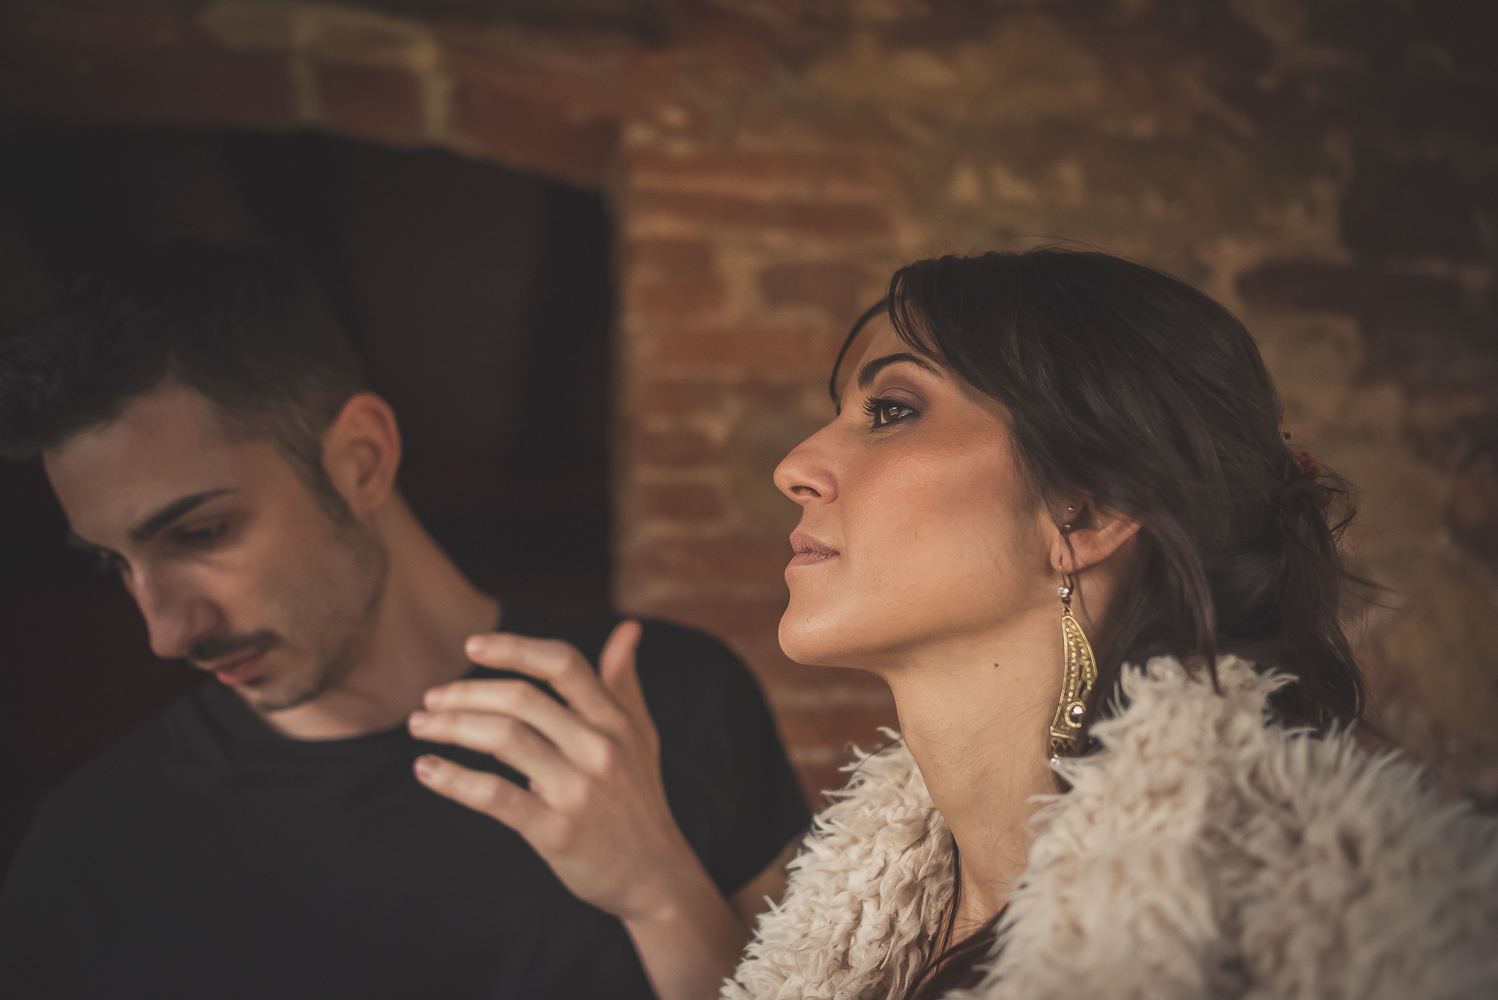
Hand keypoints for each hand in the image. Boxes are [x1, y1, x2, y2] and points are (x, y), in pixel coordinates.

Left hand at [407, 622, 694, 922]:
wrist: (654, 874)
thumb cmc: (639, 796)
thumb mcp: (640, 735)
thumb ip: (624, 682)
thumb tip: (628, 629)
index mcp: (614, 719)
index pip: (563, 664)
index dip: (514, 648)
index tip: (471, 645)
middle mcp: (598, 747)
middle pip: (522, 699)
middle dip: (465, 692)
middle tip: (429, 699)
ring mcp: (577, 790)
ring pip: (504, 739)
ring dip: (451, 727)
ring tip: (420, 727)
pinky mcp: (555, 831)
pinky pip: (495, 796)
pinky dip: (454, 780)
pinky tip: (427, 769)